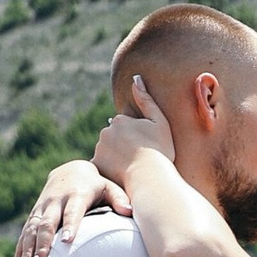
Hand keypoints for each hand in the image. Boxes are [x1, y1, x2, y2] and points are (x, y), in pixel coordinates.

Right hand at [11, 161, 124, 256]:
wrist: (70, 171)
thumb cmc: (95, 185)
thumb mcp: (108, 187)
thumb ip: (119, 198)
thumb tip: (130, 211)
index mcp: (75, 195)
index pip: (72, 212)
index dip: (70, 225)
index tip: (67, 241)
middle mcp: (55, 201)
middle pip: (47, 224)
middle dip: (42, 244)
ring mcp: (42, 208)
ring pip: (32, 230)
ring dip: (27, 250)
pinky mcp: (34, 215)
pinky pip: (24, 234)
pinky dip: (18, 251)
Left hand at [92, 76, 179, 191]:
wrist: (150, 178)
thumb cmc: (160, 151)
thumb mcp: (160, 122)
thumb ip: (146, 100)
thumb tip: (136, 78)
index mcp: (120, 119)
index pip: (125, 126)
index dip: (136, 137)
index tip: (145, 148)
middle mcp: (105, 131)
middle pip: (113, 138)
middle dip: (123, 145)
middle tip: (138, 159)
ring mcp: (99, 149)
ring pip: (106, 151)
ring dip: (115, 157)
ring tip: (131, 169)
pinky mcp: (96, 165)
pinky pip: (100, 166)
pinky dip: (107, 169)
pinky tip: (120, 176)